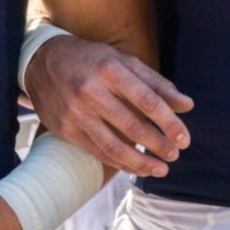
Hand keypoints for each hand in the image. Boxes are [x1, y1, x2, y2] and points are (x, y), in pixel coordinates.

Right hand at [24, 35, 191, 178]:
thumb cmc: (91, 60)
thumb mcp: (123, 61)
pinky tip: (135, 167)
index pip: (148, 101)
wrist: (41, 62)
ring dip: (141, 162)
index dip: (169, 123)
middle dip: (158, 145)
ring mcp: (75, 112)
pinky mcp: (65, 129)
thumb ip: (156, 84)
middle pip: (133, 126)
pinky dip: (119, 163)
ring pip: (114, 146)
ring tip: (160, 168)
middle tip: (175, 155)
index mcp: (110, 69)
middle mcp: (91, 90)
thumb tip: (187, 106)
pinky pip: (97, 152)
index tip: (184, 139)